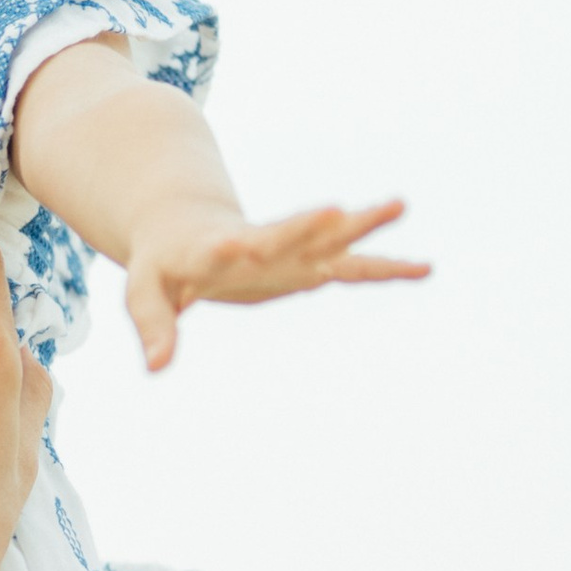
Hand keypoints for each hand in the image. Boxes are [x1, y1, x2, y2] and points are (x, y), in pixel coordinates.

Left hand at [123, 195, 426, 370]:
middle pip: (283, 231)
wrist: (187, 228)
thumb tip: (157, 367)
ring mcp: (287, 249)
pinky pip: (351, 266)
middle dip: (307, 224)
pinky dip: (384, 268)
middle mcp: (256, 242)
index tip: (243, 243)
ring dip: (361, 224)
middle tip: (337, 210)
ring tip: (401, 204)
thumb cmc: (163, 263)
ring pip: (327, 236)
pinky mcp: (307, 262)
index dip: (232, 248)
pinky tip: (425, 268)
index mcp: (212, 249)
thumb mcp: (146, 291)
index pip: (223, 249)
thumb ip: (153, 324)